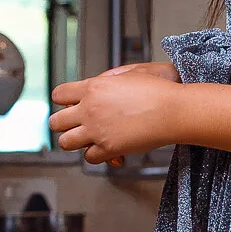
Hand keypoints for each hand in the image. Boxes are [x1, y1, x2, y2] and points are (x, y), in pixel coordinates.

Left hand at [49, 61, 182, 166]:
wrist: (174, 110)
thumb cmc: (157, 90)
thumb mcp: (128, 74)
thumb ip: (107, 80)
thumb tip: (98, 84)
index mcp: (92, 88)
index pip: (59, 94)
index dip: (64, 101)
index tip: (71, 105)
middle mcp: (90, 109)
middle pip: (56, 122)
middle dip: (64, 125)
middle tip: (75, 126)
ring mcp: (97, 130)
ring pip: (66, 143)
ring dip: (76, 142)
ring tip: (88, 140)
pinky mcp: (109, 148)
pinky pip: (89, 157)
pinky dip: (97, 155)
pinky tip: (108, 149)